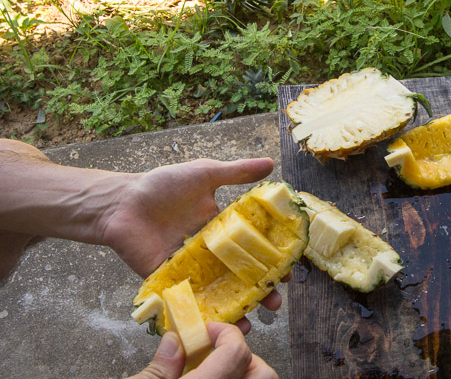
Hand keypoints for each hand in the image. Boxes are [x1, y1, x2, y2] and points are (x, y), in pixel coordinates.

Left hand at [97, 157, 285, 332]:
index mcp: (223, 228)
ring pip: (219, 294)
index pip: (255, 247)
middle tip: (274, 303)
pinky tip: (216, 327)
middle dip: (260, 292)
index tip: (289, 270)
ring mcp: (192, 269)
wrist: (122, 203)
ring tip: (248, 323)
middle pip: (242, 276)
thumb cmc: (162, 186)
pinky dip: (203, 316)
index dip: (273, 260)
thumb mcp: (204, 174)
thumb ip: (237, 172)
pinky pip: (189, 302)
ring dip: (236, 309)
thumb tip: (271, 164)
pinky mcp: (171, 282)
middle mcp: (211, 252)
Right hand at [128, 322, 277, 378]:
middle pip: (263, 372)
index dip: (224, 334)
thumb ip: (160, 367)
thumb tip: (176, 341)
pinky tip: (219, 378)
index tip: (205, 331)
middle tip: (218, 354)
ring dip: (245, 372)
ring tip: (220, 369)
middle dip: (245, 356)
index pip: (238, 352)